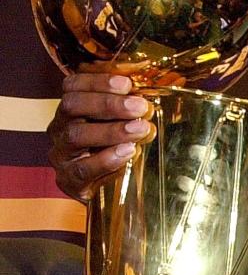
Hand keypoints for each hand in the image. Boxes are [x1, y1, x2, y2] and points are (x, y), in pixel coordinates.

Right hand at [47, 74, 155, 201]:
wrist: (106, 193)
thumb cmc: (116, 150)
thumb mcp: (121, 125)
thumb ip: (132, 110)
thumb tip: (159, 94)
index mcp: (72, 109)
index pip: (73, 85)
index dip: (97, 81)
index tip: (127, 84)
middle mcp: (60, 127)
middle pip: (72, 106)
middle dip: (108, 103)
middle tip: (140, 107)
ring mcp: (62, 154)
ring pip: (76, 135)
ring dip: (111, 130)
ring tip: (140, 129)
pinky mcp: (68, 179)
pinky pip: (83, 168)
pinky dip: (107, 159)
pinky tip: (128, 152)